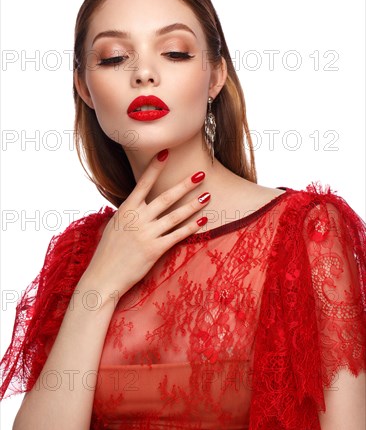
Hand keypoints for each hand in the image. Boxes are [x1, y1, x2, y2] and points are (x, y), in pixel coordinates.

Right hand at [82, 149, 209, 298]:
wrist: (103, 277)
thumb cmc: (107, 253)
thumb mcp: (114, 226)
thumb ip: (128, 213)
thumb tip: (138, 204)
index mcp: (126, 210)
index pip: (143, 183)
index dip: (155, 168)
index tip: (166, 152)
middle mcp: (137, 219)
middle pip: (165, 197)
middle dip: (185, 185)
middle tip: (200, 173)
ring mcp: (146, 234)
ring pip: (175, 216)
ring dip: (193, 205)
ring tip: (207, 196)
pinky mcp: (154, 250)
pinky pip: (177, 235)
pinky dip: (191, 228)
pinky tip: (203, 221)